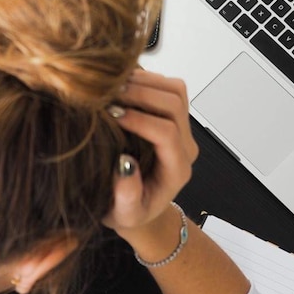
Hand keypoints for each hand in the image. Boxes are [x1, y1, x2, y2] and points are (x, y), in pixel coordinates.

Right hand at [102, 69, 197, 233]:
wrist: (140, 206)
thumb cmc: (130, 212)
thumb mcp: (124, 214)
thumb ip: (127, 196)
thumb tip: (125, 164)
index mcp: (176, 169)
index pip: (167, 133)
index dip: (140, 120)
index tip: (112, 115)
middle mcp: (184, 146)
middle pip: (175, 104)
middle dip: (141, 94)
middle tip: (108, 95)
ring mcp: (181, 128)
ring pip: (175, 90)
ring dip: (144, 82)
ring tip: (113, 86)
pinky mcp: (172, 116)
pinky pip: (167, 87)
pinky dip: (145, 79)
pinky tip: (119, 85)